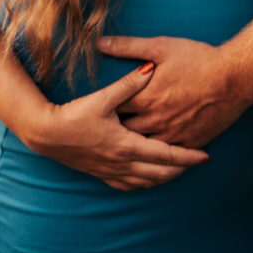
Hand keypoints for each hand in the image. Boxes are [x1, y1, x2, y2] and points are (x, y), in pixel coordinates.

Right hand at [26, 63, 208, 190]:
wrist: (47, 135)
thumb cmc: (75, 115)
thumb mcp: (104, 97)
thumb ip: (129, 84)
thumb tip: (150, 68)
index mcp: (127, 145)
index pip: (166, 154)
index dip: (188, 156)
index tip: (206, 155)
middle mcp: (123, 163)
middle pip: (161, 172)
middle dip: (182, 168)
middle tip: (199, 161)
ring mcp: (112, 171)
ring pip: (148, 181)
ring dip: (166, 176)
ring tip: (180, 168)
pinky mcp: (102, 174)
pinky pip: (131, 185)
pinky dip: (147, 182)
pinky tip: (150, 176)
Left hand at [97, 35, 251, 147]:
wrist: (234, 78)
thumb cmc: (198, 59)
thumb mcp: (161, 47)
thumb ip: (128, 47)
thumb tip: (100, 43)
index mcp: (145, 98)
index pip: (114, 109)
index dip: (106, 108)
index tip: (99, 108)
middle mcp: (155, 122)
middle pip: (125, 132)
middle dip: (116, 129)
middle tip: (107, 128)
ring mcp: (173, 136)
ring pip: (144, 149)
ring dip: (134, 145)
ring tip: (124, 143)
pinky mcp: (189, 145)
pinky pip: (167, 159)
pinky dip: (156, 158)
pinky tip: (150, 158)